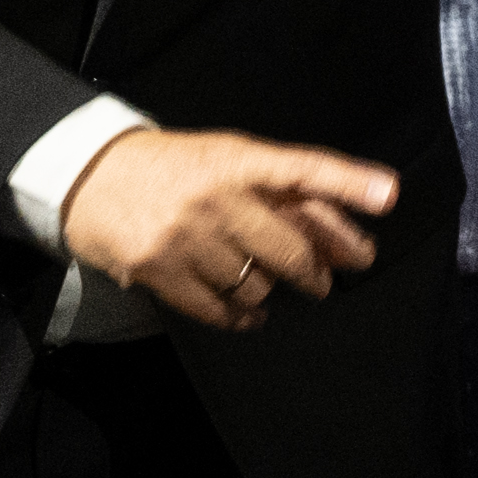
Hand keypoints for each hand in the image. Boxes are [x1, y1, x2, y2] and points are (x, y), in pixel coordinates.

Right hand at [62, 127, 404, 329]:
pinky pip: (217, 309)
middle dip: (317, 272)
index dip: (349, 182)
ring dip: (268, 290)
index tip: (388, 195)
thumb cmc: (173, 167)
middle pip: (291, 248)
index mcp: (237, 160)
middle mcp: (216, 196)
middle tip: (324, 281)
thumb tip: (345, 237)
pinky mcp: (158, 269)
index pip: (303, 168)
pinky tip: (248, 314)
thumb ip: (281, 191)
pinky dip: (241, 317)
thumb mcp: (226, 160)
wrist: (89, 174)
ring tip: (263, 283)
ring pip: (256, 283)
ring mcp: (186, 235)